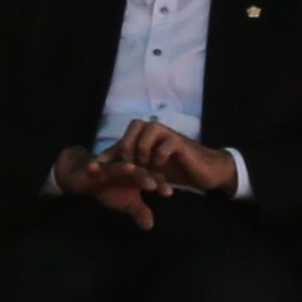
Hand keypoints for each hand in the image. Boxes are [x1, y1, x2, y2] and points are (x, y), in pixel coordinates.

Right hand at [49, 146, 158, 227]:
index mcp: (139, 176)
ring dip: (123, 167)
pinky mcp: (92, 166)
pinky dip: (92, 166)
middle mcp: (126, 169)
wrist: (86, 175)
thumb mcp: (127, 202)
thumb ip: (140, 211)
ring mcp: (109, 167)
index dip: (160, 185)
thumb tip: (150, 227)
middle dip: (145, 177)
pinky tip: (92, 167)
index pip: (152, 180)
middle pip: (138, 172)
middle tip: (153, 184)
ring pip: (118, 166)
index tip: (167, 192)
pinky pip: (93, 166)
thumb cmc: (110, 188)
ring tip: (130, 168)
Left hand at [112, 119, 237, 197]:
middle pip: (135, 125)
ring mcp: (169, 136)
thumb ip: (133, 170)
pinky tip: (158, 166)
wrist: (204, 171)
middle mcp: (156, 133)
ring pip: (150, 128)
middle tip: (126, 163)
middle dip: (126, 144)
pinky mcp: (181, 143)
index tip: (97, 166)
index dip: (110, 152)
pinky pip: (167, 142)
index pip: (124, 139)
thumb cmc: (175, 169)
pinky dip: (160, 154)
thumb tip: (110, 177)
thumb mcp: (150, 171)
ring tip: (142, 164)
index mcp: (146, 139)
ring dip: (142, 147)